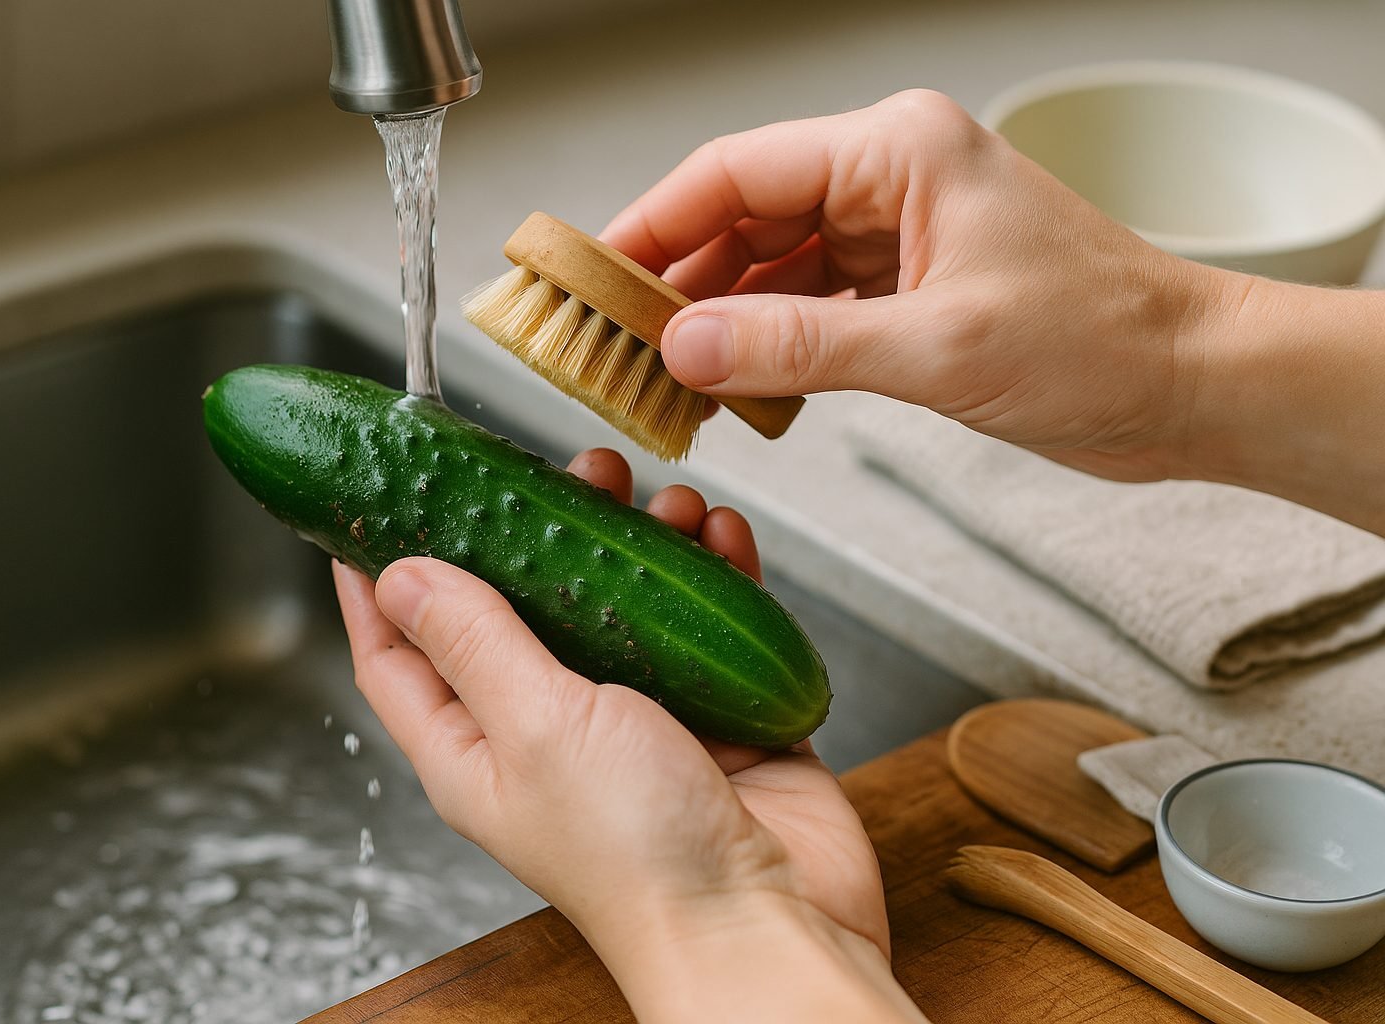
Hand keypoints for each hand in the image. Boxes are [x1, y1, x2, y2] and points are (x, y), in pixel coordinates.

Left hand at [334, 449, 924, 1021]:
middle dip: (538, 529)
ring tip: (658, 498)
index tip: (372, 503)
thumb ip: (473, 640)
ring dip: (637, 543)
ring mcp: (632, 721)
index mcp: (474, 747)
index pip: (397, 654)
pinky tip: (720, 536)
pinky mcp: (711, 713)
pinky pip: (701, 622)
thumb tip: (399, 574)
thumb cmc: (640, 857)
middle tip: (565, 470)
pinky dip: (712, 574)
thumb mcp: (534, 726)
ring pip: (618, 604)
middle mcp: (544, 732)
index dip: (375, 581)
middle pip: (520, 606)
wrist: (769, 921)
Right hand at [601, 89, 1230, 484]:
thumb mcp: (937, 348)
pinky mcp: (905, 291)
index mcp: (896, 151)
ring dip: (719, 328)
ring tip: (664, 385)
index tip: (588, 277)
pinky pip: (807, 312)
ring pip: (768, 271)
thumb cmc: (1102, 340)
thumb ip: (799, 347)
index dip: (650, 226)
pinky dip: (769, 353)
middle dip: (676, 287)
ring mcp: (894, 236)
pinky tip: (737, 396)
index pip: (735, 173)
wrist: (1188, 385)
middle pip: (741, 220)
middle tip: (613, 349)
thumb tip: (684, 348)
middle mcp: (887, 181)